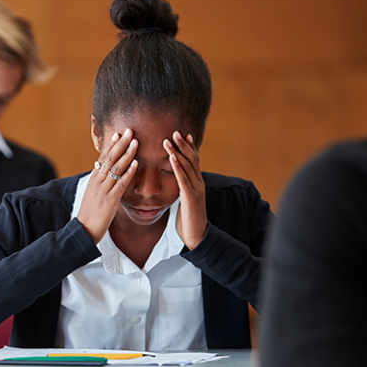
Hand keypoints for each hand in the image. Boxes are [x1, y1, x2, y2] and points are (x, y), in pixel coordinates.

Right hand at [77, 129, 138, 242]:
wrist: (83, 230)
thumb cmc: (90, 214)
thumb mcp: (92, 195)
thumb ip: (98, 182)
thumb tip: (100, 170)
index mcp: (93, 180)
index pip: (102, 158)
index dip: (111, 145)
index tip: (118, 133)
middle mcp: (97, 182)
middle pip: (109, 159)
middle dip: (120, 144)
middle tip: (129, 131)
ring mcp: (103, 190)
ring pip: (115, 168)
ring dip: (127, 154)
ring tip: (135, 142)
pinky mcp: (110, 200)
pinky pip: (121, 183)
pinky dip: (128, 172)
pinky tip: (136, 163)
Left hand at [165, 132, 206, 249]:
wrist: (196, 236)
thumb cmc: (188, 219)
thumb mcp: (185, 201)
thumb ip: (183, 189)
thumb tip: (177, 182)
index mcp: (197, 183)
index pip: (194, 161)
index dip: (189, 148)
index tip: (183, 135)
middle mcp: (198, 183)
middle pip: (192, 159)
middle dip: (183, 145)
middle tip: (174, 131)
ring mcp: (196, 189)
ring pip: (187, 166)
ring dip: (177, 152)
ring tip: (168, 140)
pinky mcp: (190, 197)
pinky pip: (183, 179)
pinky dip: (177, 167)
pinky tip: (171, 158)